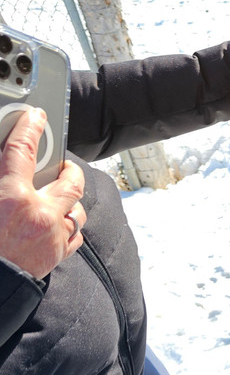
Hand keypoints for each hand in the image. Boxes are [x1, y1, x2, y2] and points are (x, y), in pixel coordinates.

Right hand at [0, 109, 86, 278]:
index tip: (36, 117)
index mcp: (11, 197)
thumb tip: (4, 173)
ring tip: (60, 196)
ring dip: (70, 201)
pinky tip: (61, 224)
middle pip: (70, 181)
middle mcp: (40, 214)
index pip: (22, 151)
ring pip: (78, 210)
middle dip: (68, 170)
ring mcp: (53, 236)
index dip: (29, 128)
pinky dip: (70, 227)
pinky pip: (75, 236)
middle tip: (60, 165)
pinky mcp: (57, 256)